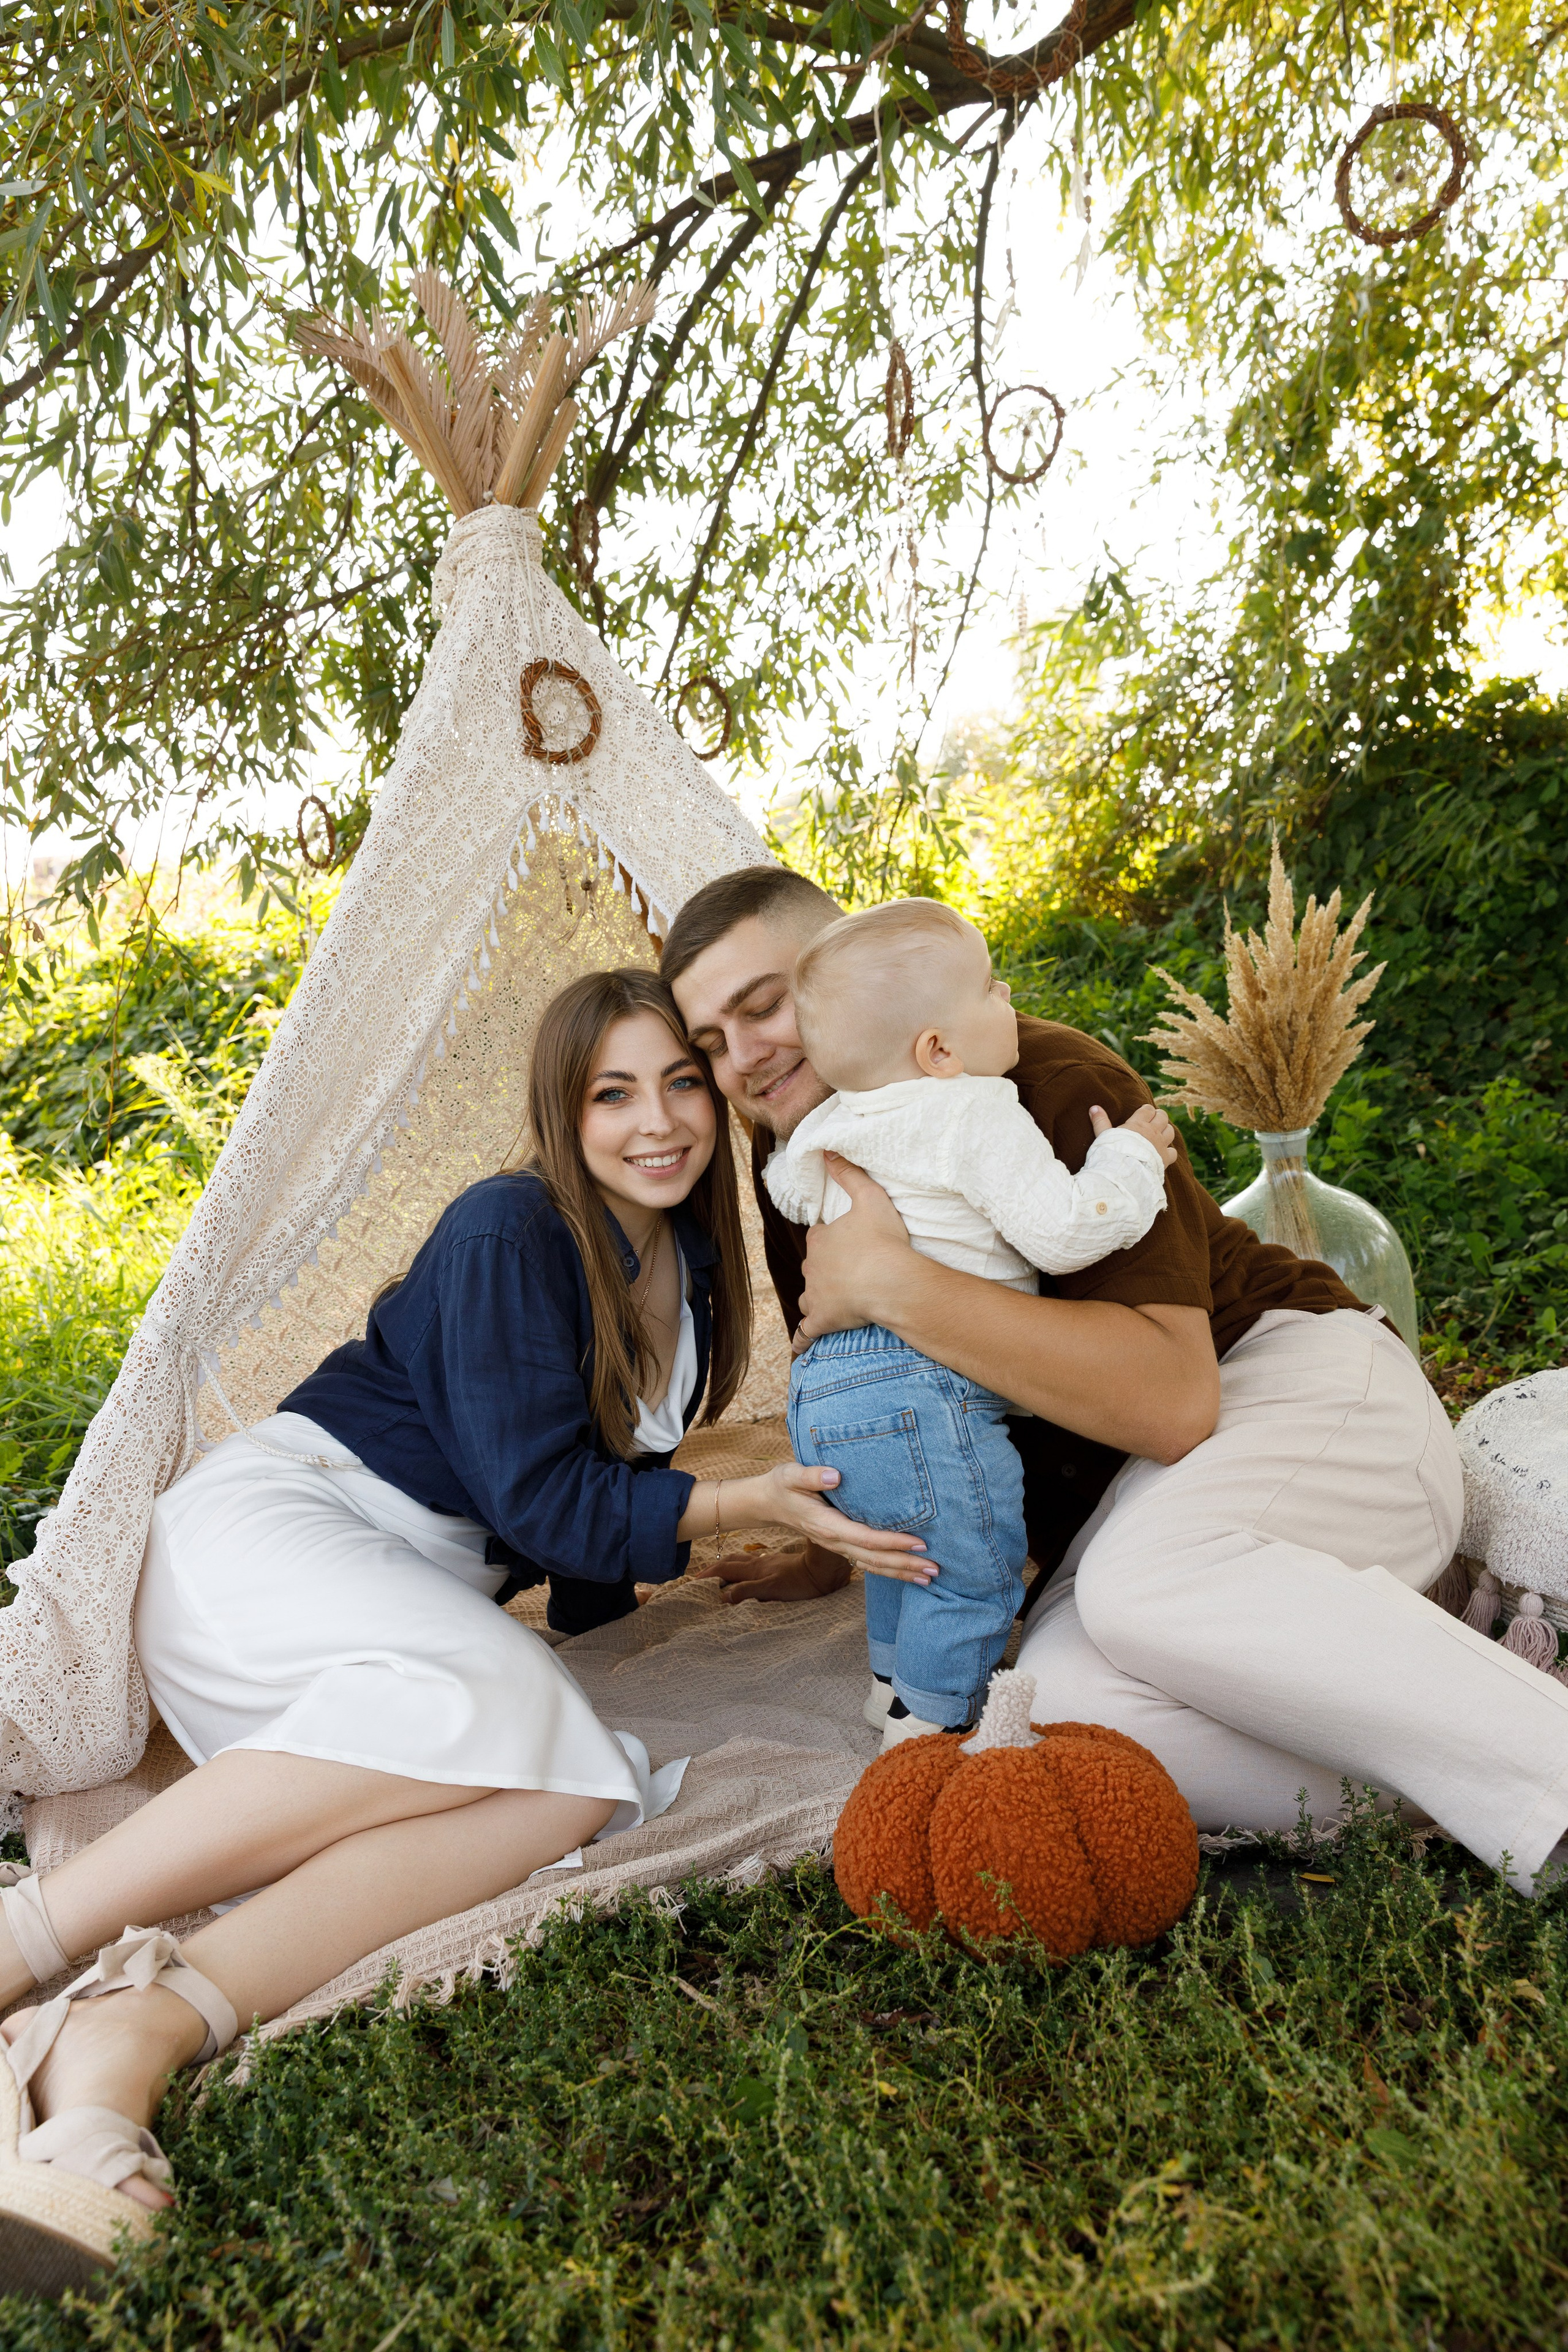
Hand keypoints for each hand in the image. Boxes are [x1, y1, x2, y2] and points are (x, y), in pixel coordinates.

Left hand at [689, 1539, 852, 1605]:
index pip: (734, 1561)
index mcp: (763, 1564)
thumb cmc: (811, 1569)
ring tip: (698, 1584)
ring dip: (715, 1577)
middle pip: (728, 1565)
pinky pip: (751, 1588)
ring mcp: (766, 1575)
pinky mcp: (773, 1585)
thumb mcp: (788, 1571)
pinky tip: (725, 1599)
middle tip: (691, 1579)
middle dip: (709, 1571)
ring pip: (734, 1572)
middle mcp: (760, 1567)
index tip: (699, 1574)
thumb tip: (750, 1587)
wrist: (828, 1569)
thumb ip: (772, 1577)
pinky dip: (736, 1593)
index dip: (716, 1567)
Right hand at [753, 1461, 936, 1584]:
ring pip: (873, 1566)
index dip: (893, 1542)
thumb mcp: (790, 1475)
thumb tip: (835, 1475)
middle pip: (875, 1559)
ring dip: (901, 1572)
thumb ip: (811, 1475)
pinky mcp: (841, 1546)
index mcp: (827, 1526)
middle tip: (935, 1568)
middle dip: (905, 1564)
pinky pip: (868, 1563)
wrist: (768, 1503)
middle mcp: (835, 1541)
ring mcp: (838, 1547)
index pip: (866, 1538)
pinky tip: (907, 1573)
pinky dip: (889, 1570)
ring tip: (929, 1577)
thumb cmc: (782, 1485)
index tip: (920, 1542)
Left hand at [797, 1154, 913, 1343]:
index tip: (851, 1245)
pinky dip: (803, 1339)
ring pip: (809, 1296)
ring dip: (817, 1299)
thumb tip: (826, 1150)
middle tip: (851, 1273)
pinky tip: (800, 1347)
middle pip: (813, 1267)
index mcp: (819, 1240)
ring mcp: (814, 1296)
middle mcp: (810, 1267)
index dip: (834, 1241)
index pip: (819, 1238)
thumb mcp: (870, 1198)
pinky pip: (806, 1333)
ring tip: (833, 1302)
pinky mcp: (821, 1321)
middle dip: (826, 1269)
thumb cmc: (883, 1241)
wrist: (890, 1282)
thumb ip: (849, 1173)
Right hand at [1090, 1100, 1177, 1168]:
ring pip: (1170, 1131)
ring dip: (1166, 1131)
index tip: (1143, 1113)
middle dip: (1159, 1117)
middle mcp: (1152, 1132)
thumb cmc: (1111, 1153)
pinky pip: (1173, 1151)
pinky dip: (1169, 1151)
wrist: (1123, 1173)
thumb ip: (1100, 1121)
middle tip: (1153, 1121)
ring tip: (1159, 1134)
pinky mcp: (1165, 1159)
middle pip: (1163, 1117)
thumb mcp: (1103, 1135)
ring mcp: (1160, 1145)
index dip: (1146, 1110)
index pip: (1147, 1109)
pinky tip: (1163, 1153)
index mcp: (1138, 1124)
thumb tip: (1094, 1107)